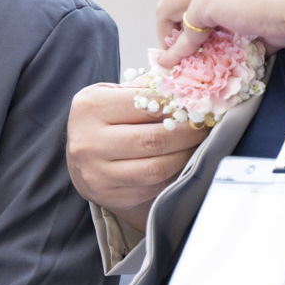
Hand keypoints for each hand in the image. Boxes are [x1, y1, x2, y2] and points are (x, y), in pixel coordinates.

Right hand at [67, 83, 207, 233]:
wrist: (80, 159)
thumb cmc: (103, 121)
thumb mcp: (112, 96)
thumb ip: (144, 91)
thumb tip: (186, 88)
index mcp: (90, 107)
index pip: (146, 104)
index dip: (177, 106)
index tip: (195, 106)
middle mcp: (89, 141)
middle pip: (154, 139)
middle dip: (188, 133)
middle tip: (203, 126)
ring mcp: (97, 172)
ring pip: (156, 167)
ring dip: (185, 155)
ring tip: (196, 145)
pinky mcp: (110, 195)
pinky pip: (153, 187)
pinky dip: (173, 175)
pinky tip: (180, 163)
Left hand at [154, 0, 284, 64]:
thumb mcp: (272, 0)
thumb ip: (251, 14)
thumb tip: (249, 42)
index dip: (195, 4)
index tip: (195, 25)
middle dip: (175, 17)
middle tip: (178, 41)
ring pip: (172, 4)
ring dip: (170, 31)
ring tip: (173, 53)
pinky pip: (185, 30)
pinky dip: (178, 49)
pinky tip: (174, 61)